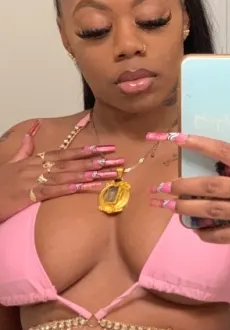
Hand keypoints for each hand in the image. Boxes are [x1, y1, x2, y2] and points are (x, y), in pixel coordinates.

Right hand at [0, 121, 124, 221]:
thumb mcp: (11, 163)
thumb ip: (23, 149)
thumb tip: (30, 133)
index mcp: (34, 159)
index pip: (65, 152)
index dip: (86, 150)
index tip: (106, 148)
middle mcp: (36, 167)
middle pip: (71, 162)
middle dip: (96, 161)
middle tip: (118, 160)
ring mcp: (33, 180)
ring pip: (67, 175)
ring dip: (90, 174)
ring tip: (110, 174)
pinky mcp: (30, 195)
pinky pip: (54, 190)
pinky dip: (71, 187)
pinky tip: (86, 186)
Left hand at [147, 133, 229, 252]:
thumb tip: (215, 165)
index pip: (224, 150)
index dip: (199, 144)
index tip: (177, 138)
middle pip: (210, 185)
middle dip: (181, 186)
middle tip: (161, 187)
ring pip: (211, 210)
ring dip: (186, 209)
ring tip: (167, 206)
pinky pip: (222, 235)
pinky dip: (206, 234)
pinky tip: (195, 230)